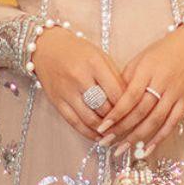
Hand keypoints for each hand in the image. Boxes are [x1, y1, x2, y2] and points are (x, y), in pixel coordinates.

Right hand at [31, 26, 126, 142]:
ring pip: (90, 119)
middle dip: (118, 121)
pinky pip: (74, 123)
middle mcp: (79, 78)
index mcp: (94, 63)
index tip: (136, 115)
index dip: (128, 107)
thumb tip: (130, 103)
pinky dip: (88, 133)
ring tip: (115, 135)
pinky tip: (98, 137)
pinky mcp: (57, 101)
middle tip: (129, 128)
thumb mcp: (101, 57)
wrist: (47, 48)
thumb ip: (115, 78)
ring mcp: (66, 91)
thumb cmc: (79, 52)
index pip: (116, 92)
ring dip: (104, 131)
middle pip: (104, 108)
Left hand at [91, 23, 183, 151]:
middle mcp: (162, 83)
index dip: (116, 114)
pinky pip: (171, 124)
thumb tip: (110, 103)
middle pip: (141, 112)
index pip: (130, 97)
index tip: (102, 127)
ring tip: (122, 150)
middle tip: (106, 142)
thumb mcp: (140, 59)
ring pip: (155, 121)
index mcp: (147, 70)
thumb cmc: (162, 52)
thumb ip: (126, 79)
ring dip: (137, 138)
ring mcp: (175, 94)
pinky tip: (146, 150)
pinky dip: (159, 138)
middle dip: (122, 129)